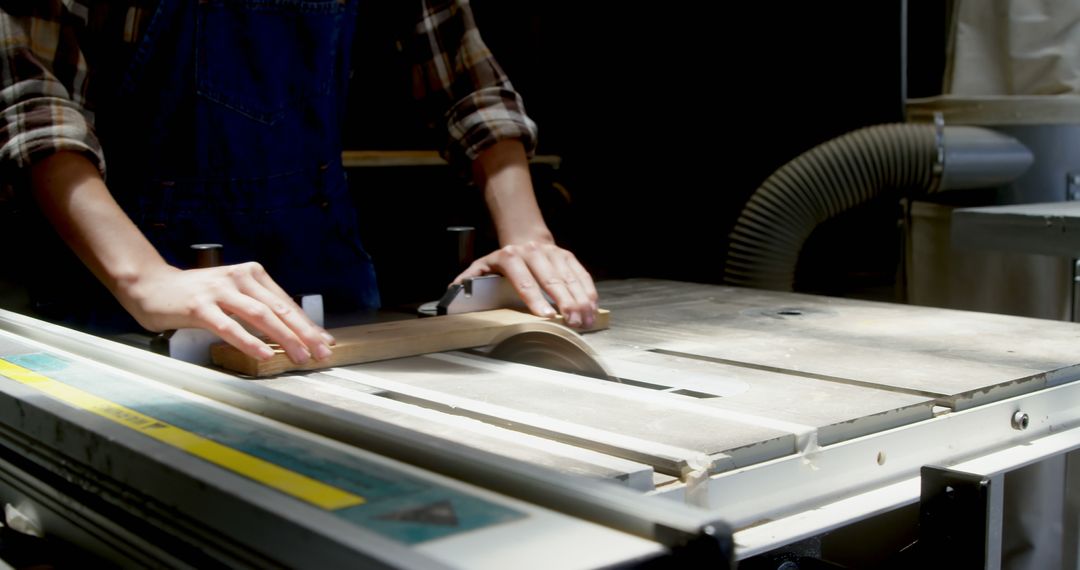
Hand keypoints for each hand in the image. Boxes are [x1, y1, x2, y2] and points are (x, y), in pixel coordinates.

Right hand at [117, 261, 333, 363]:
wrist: (151, 285)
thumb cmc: (195, 295)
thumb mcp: (232, 293)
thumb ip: (258, 306)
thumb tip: (290, 330)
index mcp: (251, 274)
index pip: (286, 302)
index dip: (307, 324)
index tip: (325, 341)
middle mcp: (238, 278)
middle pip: (279, 308)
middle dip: (304, 332)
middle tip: (321, 352)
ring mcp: (219, 291)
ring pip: (260, 316)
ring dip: (283, 338)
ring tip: (299, 356)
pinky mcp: (199, 306)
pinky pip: (229, 326)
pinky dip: (249, 341)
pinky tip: (264, 353)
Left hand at [454, 240, 597, 328]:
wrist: (524, 237)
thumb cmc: (502, 262)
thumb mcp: (481, 267)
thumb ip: (468, 281)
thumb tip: (452, 293)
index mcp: (511, 257)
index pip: (524, 280)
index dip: (535, 298)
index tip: (546, 315)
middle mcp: (534, 253)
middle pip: (552, 279)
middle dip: (564, 302)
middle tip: (572, 322)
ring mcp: (554, 253)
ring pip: (570, 278)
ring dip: (581, 300)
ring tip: (586, 320)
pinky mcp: (568, 257)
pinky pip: (581, 275)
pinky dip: (589, 292)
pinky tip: (593, 308)